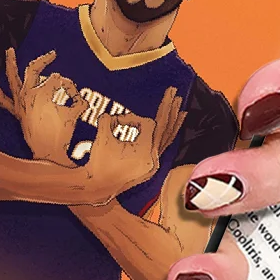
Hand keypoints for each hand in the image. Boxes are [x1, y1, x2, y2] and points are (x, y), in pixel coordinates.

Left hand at [0, 0, 279, 279]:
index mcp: (137, 5)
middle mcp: (167, 79)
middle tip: (269, 76)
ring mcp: (160, 157)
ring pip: (266, 164)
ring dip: (266, 169)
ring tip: (211, 175)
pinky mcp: (137, 232)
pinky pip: (209, 258)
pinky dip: (218, 266)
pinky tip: (185, 262)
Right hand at [81, 87, 185, 204]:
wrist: (97, 187)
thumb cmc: (99, 162)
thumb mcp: (103, 137)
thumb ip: (109, 120)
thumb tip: (112, 116)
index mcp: (144, 149)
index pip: (147, 124)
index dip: (132, 118)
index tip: (118, 120)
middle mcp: (153, 157)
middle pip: (165, 129)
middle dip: (169, 109)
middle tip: (174, 92)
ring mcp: (153, 164)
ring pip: (168, 139)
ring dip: (174, 123)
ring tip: (182, 110)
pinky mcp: (150, 168)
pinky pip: (164, 149)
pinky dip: (169, 136)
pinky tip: (173, 129)